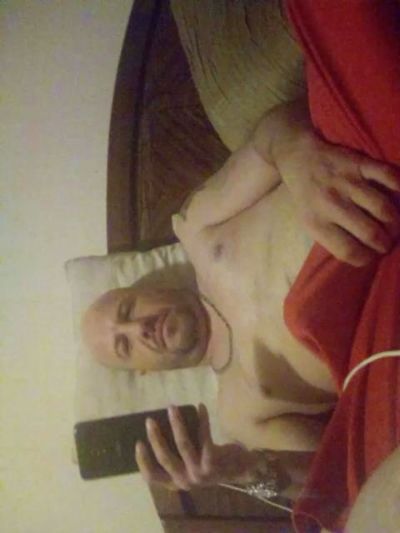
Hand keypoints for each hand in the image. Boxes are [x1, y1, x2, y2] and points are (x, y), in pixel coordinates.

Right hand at [135, 404, 257, 490]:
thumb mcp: (187, 465)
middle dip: (155, 437)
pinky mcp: (212, 461)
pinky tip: (200, 406)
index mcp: (175, 482)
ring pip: (182, 444)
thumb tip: (156, 429)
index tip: (138, 442)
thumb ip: (174, 455)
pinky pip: (204, 436)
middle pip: (165, 458)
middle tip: (150, 420)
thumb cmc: (207, 462)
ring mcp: (199, 473)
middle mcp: (185, 481)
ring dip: (176, 423)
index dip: (143, 461)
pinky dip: (202, 419)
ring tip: (172, 408)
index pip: (152, 477)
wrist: (238, 470)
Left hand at [274, 131, 399, 265]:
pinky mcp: (358, 162)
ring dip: (395, 221)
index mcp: (316, 222)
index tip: (372, 256)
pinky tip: (399, 197)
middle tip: (387, 242)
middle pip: (370, 233)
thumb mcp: (309, 221)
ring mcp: (345, 181)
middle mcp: (330, 203)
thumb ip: (332, 237)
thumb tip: (365, 254)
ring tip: (394, 225)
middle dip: (385, 243)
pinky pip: (388, 176)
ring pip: (382, 208)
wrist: (299, 158)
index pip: (348, 251)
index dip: (366, 258)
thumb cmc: (307, 196)